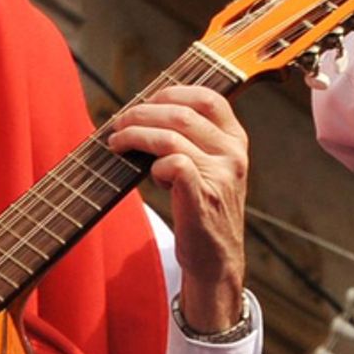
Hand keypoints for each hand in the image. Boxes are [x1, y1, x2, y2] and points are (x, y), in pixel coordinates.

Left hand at [105, 83, 249, 333]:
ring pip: (171, 136)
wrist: (214, 261)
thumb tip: (143, 110)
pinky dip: (153, 165)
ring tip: (117, 143)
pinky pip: (172, 162)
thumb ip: (190, 138)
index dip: (172, 92)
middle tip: (118, 124)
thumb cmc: (202, 211)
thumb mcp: (208, 168)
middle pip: (181, 113)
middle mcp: (233, 154)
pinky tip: (151, 176)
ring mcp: (221, 175)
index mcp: (236, 141)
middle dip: (140, 114)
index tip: (146, 102)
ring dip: (135, 135)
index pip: (207, 98)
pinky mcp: (204, 196)